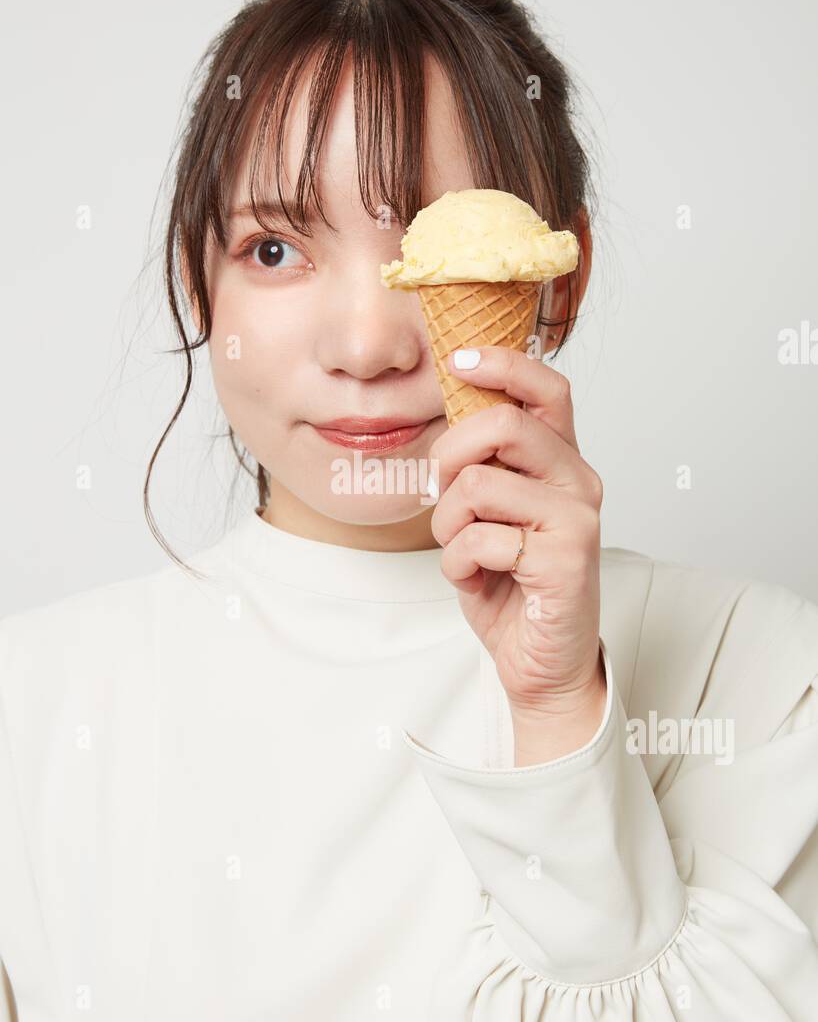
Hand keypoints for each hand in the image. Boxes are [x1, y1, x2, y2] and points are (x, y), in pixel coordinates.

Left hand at [428, 346, 606, 765]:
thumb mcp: (489, 511)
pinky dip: (458, 565)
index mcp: (561, 461)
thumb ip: (482, 463)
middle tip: (442, 493)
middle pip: (502, 424)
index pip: (548, 388)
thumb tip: (451, 406)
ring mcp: (577, 519)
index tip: (458, 361)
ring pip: (479, 485)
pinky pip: (480, 539)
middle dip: (449, 455)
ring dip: (447, 524)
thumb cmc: (511, 585)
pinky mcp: (567, 560)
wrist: (541, 661)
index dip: (503, 364)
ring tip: (462, 550)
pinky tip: (478, 580)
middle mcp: (579, 481)